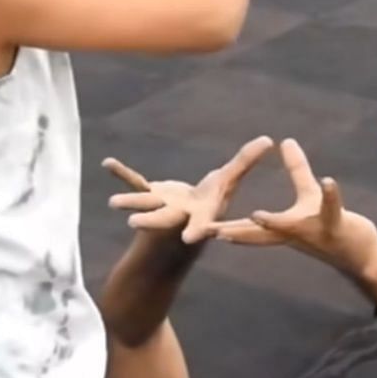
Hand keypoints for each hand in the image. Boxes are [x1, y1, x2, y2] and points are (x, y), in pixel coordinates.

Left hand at [103, 135, 272, 243]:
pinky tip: (108, 163)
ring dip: (130, 202)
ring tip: (113, 202)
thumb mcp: (228, 180)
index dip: (197, 231)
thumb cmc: (211, 201)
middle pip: (164, 219)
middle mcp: (178, 214)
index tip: (189, 238)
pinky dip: (122, 173)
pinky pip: (136, 182)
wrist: (187, 217)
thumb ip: (245, 161)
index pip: (200, 224)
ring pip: (145, 204)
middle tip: (133, 222)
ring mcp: (161, 205)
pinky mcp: (150, 194)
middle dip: (151, 221)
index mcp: (200, 214)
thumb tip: (268, 138)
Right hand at [211, 139, 376, 274]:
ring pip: (290, 227)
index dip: (224, 226)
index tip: (200, 226)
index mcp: (282, 228)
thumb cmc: (334, 227)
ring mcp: (314, 232)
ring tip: (255, 214)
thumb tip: (286, 142)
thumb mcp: (311, 195)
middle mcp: (293, 233)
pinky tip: (329, 180)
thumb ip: (298, 170)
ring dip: (274, 222)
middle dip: (235, 231)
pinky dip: (331, 195)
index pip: (248, 228)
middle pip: (259, 233)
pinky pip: (331, 209)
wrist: (365, 256)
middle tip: (210, 230)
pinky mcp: (337, 226)